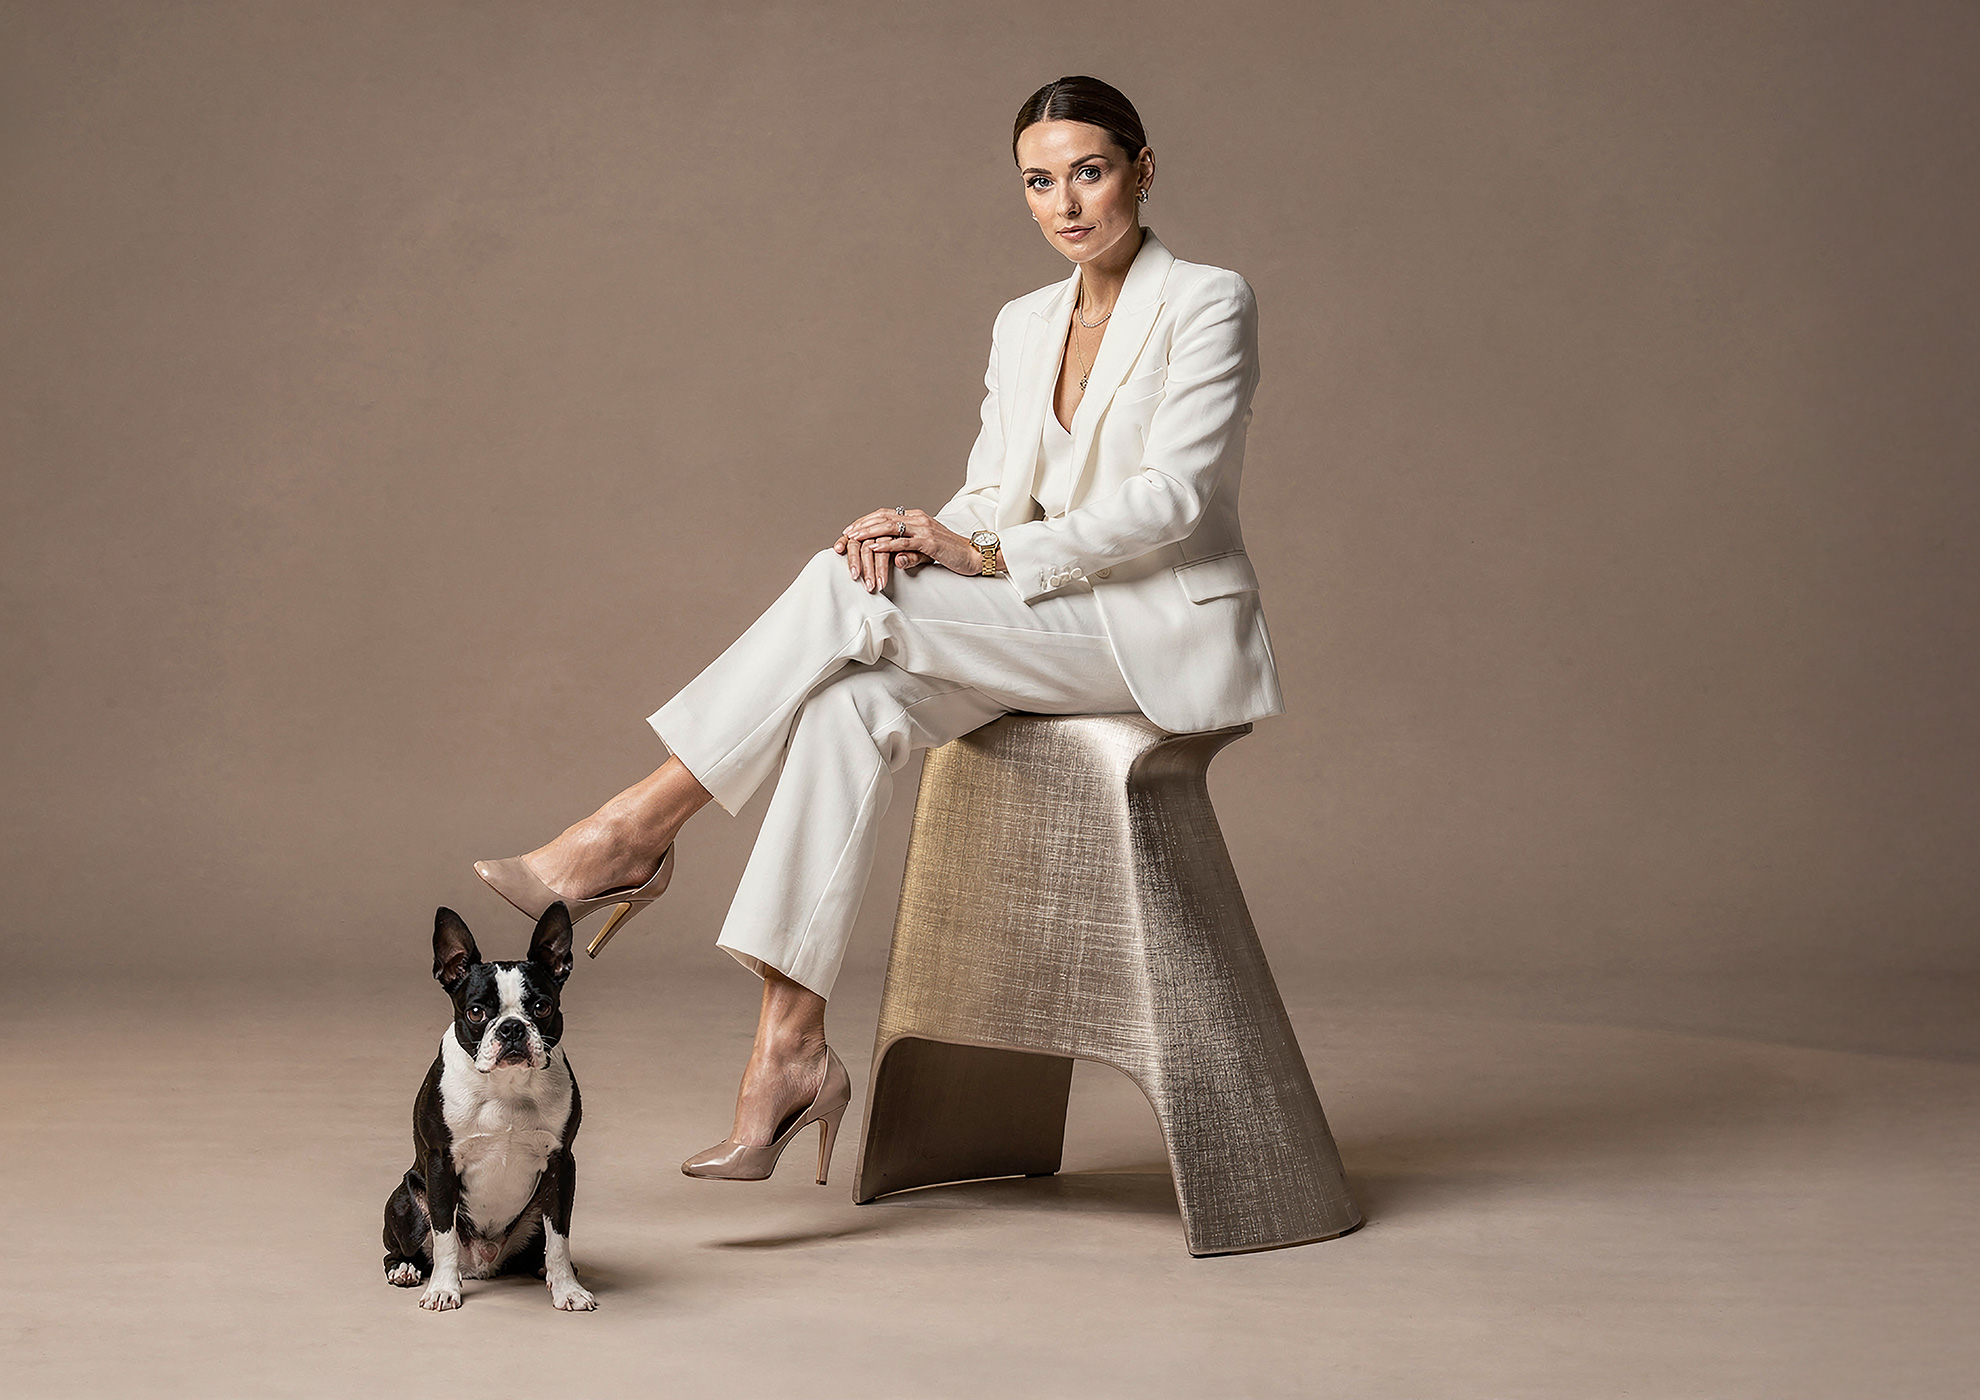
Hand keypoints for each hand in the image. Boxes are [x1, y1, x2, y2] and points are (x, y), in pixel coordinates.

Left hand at [833, 507, 978, 592]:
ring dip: (870, 532)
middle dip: (863, 525)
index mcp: (916, 518)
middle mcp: (918, 519)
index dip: (866, 521)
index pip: (885, 514)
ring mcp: (924, 529)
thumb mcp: (926, 553)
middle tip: (847, 533)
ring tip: (855, 537)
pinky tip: (874, 546)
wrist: (974, 556)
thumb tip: (897, 561)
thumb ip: (910, 553)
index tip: (851, 529)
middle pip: (884, 517)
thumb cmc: (950, 555)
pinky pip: (904, 541)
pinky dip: (887, 543)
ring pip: (890, 526)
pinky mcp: (929, 542)